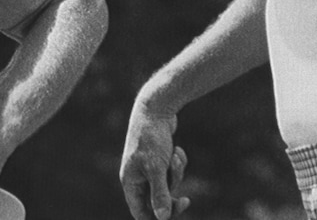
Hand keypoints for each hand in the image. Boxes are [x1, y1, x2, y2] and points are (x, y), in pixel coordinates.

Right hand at [120, 102, 190, 219]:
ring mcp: (148, 166)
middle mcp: (137, 176)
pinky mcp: (159, 157)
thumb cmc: (151, 137)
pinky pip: (172, 171)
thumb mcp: (157, 168)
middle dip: (171, 195)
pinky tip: (177, 150)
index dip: (156, 219)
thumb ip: (159, 194)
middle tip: (186, 200)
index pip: (140, 212)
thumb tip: (161, 218)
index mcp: (130, 181)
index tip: (174, 215)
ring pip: (167, 184)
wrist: (156, 107)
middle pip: (155, 201)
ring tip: (175, 155)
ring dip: (176, 174)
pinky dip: (177, 163)